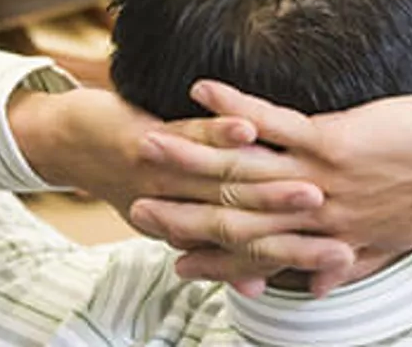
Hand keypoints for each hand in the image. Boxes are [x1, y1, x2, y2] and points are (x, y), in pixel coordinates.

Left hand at [10, 87, 354, 295]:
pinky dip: (220, 128)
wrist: (70, 144)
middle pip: (254, 223)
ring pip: (229, 182)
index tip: (342, 263)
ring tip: (309, 185)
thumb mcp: (181, 215)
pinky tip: (245, 125)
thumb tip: (256, 286)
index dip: (302, 257)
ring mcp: (168, 174)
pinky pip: (192, 135)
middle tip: (340, 239)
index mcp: (203, 226)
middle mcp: (187, 207)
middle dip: (299, 230)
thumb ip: (224, 249)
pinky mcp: (147, 140)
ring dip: (268, 186)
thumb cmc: (134, 176)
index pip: (263, 248)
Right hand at [128, 80, 411, 295]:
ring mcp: (320, 176)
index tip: (175, 260)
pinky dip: (233, 106)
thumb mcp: (390, 245)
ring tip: (146, 142)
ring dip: (190, 154)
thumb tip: (320, 280)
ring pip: (242, 171)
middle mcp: (316, 215)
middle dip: (183, 212)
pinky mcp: (334, 139)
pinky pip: (273, 121)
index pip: (258, 254)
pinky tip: (200, 89)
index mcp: (328, 241)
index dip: (213, 259)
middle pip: (236, 217)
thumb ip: (348, 261)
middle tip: (135, 204)